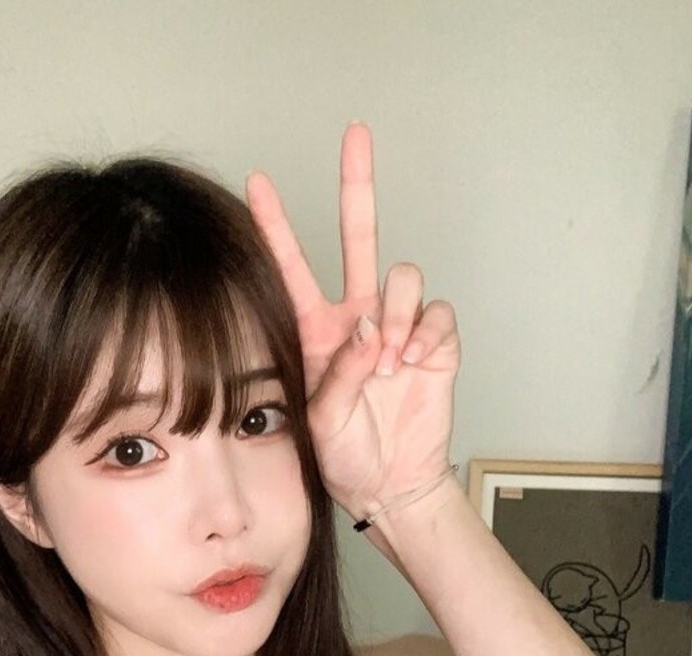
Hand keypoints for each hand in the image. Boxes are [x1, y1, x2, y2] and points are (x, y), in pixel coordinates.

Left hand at [245, 122, 460, 518]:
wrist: (391, 484)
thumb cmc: (345, 456)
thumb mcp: (320, 422)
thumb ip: (339, 374)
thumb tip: (370, 333)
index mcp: (317, 333)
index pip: (292, 270)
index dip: (275, 226)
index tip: (255, 182)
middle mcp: (358, 319)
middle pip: (358, 238)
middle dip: (357, 185)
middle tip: (355, 135)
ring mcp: (398, 327)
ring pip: (402, 276)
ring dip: (396, 315)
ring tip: (389, 362)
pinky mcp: (435, 341)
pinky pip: (437, 313)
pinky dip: (426, 335)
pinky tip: (413, 366)